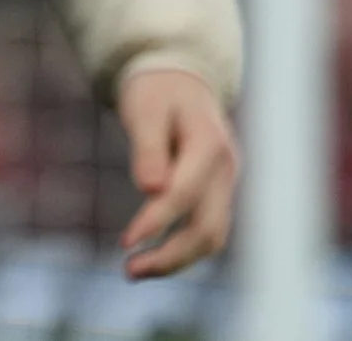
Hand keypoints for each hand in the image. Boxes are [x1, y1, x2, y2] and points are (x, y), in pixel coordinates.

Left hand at [116, 68, 238, 278]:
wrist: (181, 81)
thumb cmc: (157, 92)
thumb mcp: (145, 108)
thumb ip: (147, 147)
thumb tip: (150, 190)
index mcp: (209, 142)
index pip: (185, 192)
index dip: (156, 220)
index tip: (125, 242)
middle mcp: (225, 168)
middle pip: (208, 228)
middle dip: (171, 256)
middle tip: (128, 271)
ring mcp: (226, 183)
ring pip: (213, 237)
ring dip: (177, 260)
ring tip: (134, 270)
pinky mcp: (218, 194)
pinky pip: (206, 230)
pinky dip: (182, 249)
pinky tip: (152, 256)